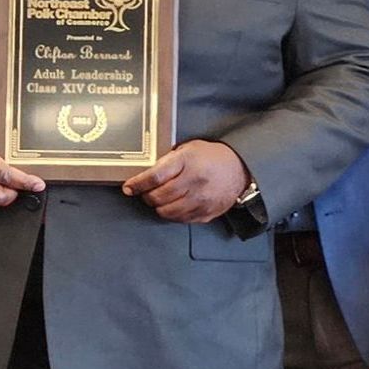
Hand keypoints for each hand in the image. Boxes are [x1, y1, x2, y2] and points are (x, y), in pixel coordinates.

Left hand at [122, 140, 249, 222]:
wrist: (239, 169)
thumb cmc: (211, 157)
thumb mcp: (189, 149)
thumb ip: (168, 160)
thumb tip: (144, 173)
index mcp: (187, 162)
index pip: (155, 177)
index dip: (137, 184)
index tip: (128, 187)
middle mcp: (194, 182)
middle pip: (158, 197)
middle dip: (146, 196)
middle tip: (146, 192)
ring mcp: (200, 200)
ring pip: (167, 212)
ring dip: (158, 207)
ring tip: (159, 199)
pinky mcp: (205, 213)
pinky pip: (180, 220)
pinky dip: (172, 214)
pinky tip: (174, 205)